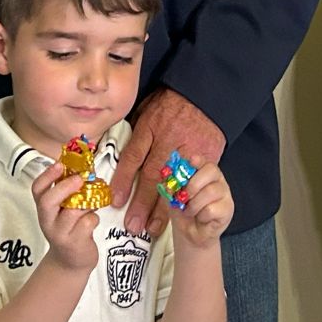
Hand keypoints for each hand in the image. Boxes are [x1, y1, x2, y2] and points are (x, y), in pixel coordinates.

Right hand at [29, 163, 100, 272]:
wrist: (71, 261)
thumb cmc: (70, 229)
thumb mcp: (64, 209)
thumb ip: (70, 192)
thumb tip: (85, 168)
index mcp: (44, 208)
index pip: (37, 189)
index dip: (47, 175)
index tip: (60, 164)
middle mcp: (48, 220)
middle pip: (47, 201)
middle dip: (64, 187)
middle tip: (79, 178)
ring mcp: (60, 233)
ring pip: (71, 212)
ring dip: (86, 203)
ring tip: (94, 200)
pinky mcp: (74, 242)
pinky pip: (87, 224)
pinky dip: (94, 218)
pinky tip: (93, 219)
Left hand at [111, 89, 225, 236]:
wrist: (204, 93)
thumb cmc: (171, 100)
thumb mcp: (147, 106)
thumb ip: (136, 128)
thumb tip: (117, 146)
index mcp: (151, 127)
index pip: (134, 156)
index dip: (124, 180)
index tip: (116, 200)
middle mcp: (168, 140)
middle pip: (152, 175)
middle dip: (141, 202)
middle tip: (132, 225)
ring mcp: (187, 149)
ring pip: (173, 182)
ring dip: (162, 208)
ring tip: (152, 228)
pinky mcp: (205, 155)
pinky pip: (194, 180)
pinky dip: (186, 198)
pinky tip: (181, 214)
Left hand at [164, 161, 234, 248]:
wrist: (189, 233)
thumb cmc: (183, 210)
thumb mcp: (172, 194)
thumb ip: (170, 182)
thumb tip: (167, 172)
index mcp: (204, 173)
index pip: (204, 160)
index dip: (197, 161)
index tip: (189, 163)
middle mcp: (217, 180)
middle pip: (211, 171)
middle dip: (193, 184)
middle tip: (184, 197)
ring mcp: (225, 194)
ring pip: (211, 191)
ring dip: (194, 204)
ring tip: (190, 211)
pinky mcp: (228, 210)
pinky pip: (212, 209)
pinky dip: (201, 216)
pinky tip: (201, 218)